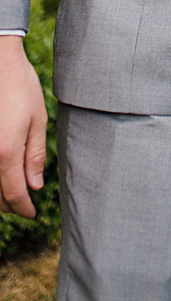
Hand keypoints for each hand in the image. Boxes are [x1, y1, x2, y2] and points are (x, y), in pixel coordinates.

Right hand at [0, 37, 46, 217]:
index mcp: (6, 152)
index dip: (23, 208)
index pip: (14, 194)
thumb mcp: (37, 118)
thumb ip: (35, 155)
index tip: (33, 214)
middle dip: (10, 205)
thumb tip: (35, 185)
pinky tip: (1, 173)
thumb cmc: (20, 86)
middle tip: (24, 205)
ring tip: (12, 192)